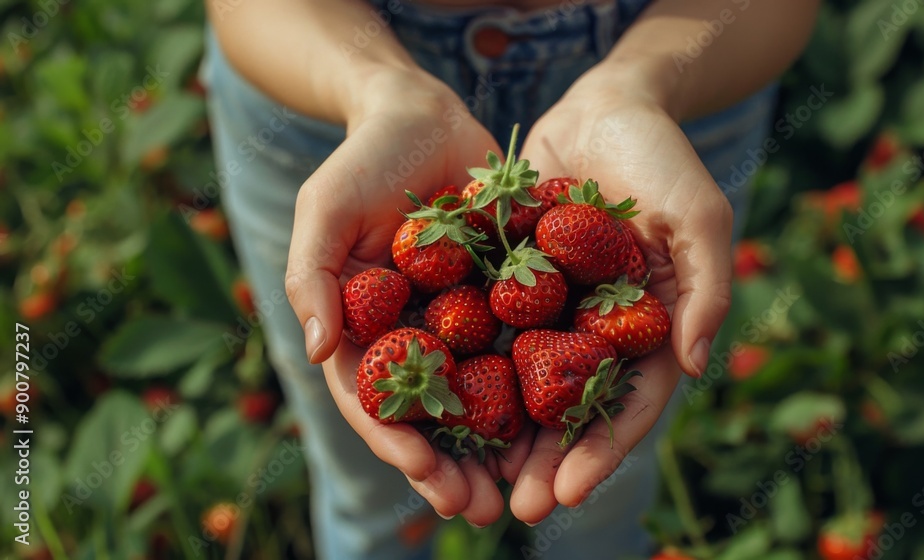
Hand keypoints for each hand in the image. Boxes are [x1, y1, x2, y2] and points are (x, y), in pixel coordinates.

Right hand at [284, 68, 513, 525]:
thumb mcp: (324, 211)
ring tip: (524, 491)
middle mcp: (411, 335)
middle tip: (483, 511)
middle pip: (430, 415)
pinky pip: (522, 345)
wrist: (422, 114)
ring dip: (499, 447)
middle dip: (452, 466)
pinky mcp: (503, 296)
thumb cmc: (362, 160)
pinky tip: (565, 421)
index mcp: (362, 329)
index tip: (426, 474)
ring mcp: (457, 320)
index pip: (373, 399)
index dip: (397, 440)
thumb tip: (320, 351)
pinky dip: (540, 387)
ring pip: (480, 395)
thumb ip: (312, 278)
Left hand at [509, 67, 734, 522]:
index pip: (629, 404)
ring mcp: (555, 310)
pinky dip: (467, 368)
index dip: (602, 450)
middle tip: (516, 508)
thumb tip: (696, 366)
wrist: (603, 106)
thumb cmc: (663, 157)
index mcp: (649, 329)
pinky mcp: (511, 284)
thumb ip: (704, 286)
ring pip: (526, 384)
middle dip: (547, 462)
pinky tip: (438, 404)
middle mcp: (600, 330)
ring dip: (502, 434)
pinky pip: (488, 332)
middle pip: (573, 410)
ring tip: (472, 478)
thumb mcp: (699, 214)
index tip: (570, 490)